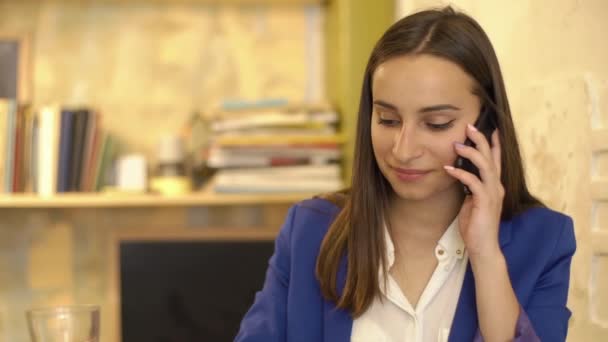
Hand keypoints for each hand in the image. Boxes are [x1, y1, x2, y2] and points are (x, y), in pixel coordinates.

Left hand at [444, 124, 504, 261]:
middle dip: (481, 140)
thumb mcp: (472, 202)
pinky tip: (449, 168)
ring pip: (485, 166)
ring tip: (457, 144)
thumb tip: (462, 176)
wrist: (483, 246)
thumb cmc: (476, 226)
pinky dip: (461, 173)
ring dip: (471, 153)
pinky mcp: (484, 201)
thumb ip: (471, 188)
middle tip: (469, 126)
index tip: (490, 128)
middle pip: (491, 157)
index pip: (496, 160)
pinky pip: (473, 182)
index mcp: (494, 186)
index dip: (493, 144)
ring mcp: (492, 193)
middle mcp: (496, 187)